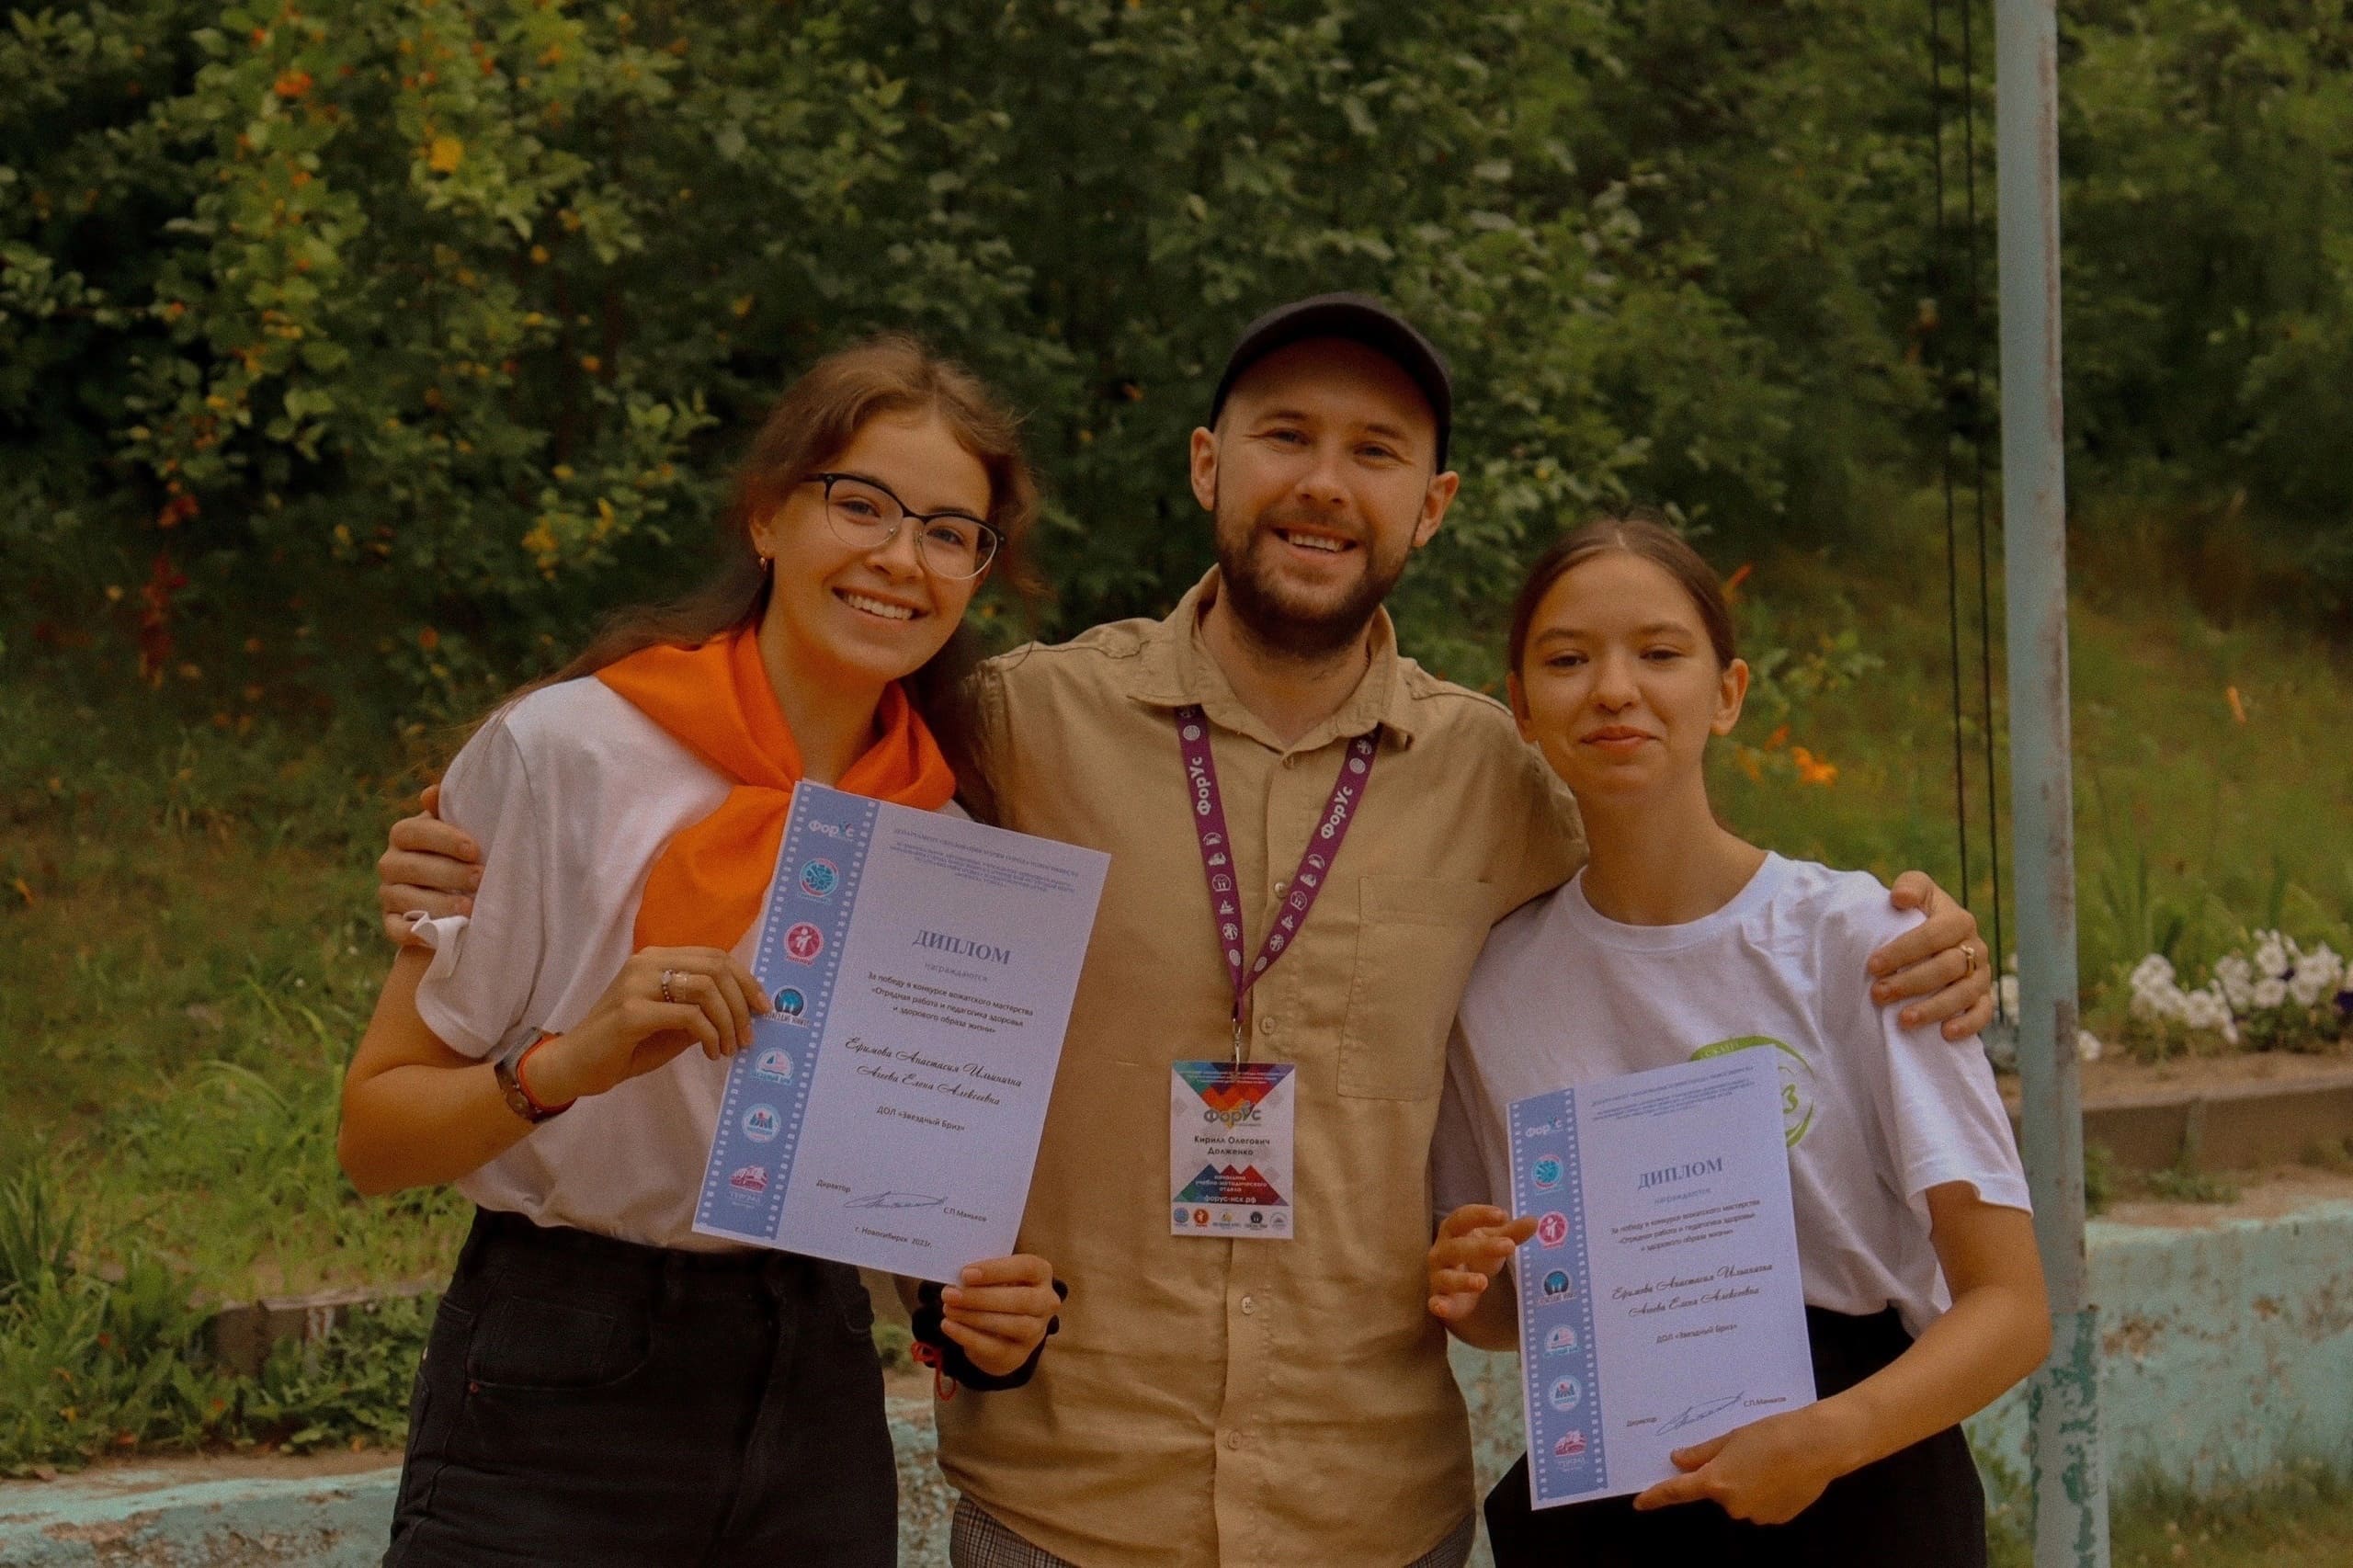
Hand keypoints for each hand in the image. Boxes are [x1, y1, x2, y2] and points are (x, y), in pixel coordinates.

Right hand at [377, 784, 483, 945]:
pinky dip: (414, 933)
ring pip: (404, 898)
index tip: (474, 849)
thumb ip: (448, 809)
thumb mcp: (460, 828)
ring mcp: (388, 894)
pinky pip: (395, 929)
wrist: (457, 892)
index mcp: (404, 835)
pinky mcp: (391, 923)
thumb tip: (431, 793)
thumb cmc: (462, 852)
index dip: (443, 839)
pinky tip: (440, 934)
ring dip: (438, 903)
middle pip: (410, 867)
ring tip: (470, 907)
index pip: (413, 832)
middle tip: (480, 878)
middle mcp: (390, 863)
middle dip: (448, 873)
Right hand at [526, 947, 769, 1105]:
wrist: (573, 1066)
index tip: (763, 1008)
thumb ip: (702, 1010)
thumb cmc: (623, 1046)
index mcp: (656, 959)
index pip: (715, 957)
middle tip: (748, 1035)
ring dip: (728, 1022)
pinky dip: (711, 1035)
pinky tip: (712, 1052)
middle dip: (742, 1002)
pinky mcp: (632, 1012)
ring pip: (706, 989)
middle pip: (716, 968)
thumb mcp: (671, 1025)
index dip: (746, 980)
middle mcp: (647, 963)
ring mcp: (637, 984)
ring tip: (730, 1048)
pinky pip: (690, 1016)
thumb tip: (745, 1010)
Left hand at [937, 1254, 1059, 1378]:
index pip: (1027, 1267)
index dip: (997, 1270)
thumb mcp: (996, 1277)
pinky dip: (968, 1336)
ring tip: (949, 1309)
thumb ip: (983, 1274)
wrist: (1004, 1332)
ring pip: (1012, 1325)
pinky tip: (949, 1326)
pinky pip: (995, 1347)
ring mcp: (1036, 1331)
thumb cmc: (998, 1292)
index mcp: (1042, 1274)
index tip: (966, 1274)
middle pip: (1021, 1300)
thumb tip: (957, 1278)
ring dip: (975, 1317)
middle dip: (982, 1297)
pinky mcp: (1019, 1355)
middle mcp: (1046, 1302)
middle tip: (950, 1294)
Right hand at [1426, 1205, 1535, 1321]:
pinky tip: (1441, 1307)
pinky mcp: (1439, 1299)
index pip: (1462, 1217)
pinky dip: (1438, 1305)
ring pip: (1447, 1276)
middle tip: (1509, 1245)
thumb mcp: (1493, 1242)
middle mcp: (1441, 1251)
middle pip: (1457, 1246)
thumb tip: (1534, 1221)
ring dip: (1463, 1279)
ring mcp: (1438, 1276)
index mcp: (1453, 1230)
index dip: (1480, 1215)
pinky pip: (1437, 1302)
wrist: (1456, 1284)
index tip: (1503, 1216)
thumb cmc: (1474, 1255)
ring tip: (1483, 1282)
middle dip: (1482, 1247)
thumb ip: (1511, 1232)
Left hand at [1632, 1406, 1845, 1524]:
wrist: (1819, 1446)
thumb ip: (1702, 1453)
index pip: (1678, 1492)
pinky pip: (1762, 1505)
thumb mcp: (1732, 1437)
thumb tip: (1677, 1460)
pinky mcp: (1778, 1519)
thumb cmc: (1773, 1434)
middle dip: (1725, 1475)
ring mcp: (1756, 1515)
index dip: (1656, 1497)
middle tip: (1745, 1452)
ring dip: (1747, 1484)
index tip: (1639, 1503)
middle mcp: (1733, 1504)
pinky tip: (1782, 1474)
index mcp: (1716, 1481)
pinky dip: (1766, 1492)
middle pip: (1718, 1491)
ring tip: (1769, 1460)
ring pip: (1741, 1499)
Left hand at [1872, 872, 1993, 1038]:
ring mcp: (1981, 974)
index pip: (1934, 935)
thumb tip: (1900, 897)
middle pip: (1947, 967)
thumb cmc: (1916, 913)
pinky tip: (1945, 1033)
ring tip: (1903, 1020)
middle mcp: (1974, 947)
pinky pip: (1983, 1013)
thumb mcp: (1915, 890)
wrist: (1932, 936)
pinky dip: (1967, 1024)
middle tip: (1878, 994)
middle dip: (1910, 982)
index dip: (1903, 950)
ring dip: (1934, 1008)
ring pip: (1964, 993)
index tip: (1872, 966)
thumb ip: (1911, 886)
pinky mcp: (1984, 997)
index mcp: (1958, 920)